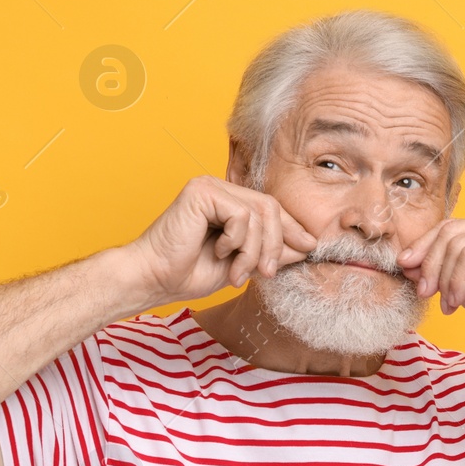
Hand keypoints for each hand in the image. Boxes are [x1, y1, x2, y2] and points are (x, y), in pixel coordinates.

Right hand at [125, 176, 318, 304]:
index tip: (309, 247)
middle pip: (270, 208)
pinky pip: (241, 215)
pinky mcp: (202, 191)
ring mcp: (210, 187)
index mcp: (227, 203)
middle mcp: (219, 189)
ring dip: (254, 251)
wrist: (155, 279)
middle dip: (275, 245)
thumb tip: (307, 244)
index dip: (292, 228)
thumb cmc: (188, 273)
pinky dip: (236, 241)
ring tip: (237, 272)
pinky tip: (218, 252)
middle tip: (266, 273)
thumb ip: (270, 251)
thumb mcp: (241, 264)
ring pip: (259, 213)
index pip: (270, 208)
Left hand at [397, 214, 464, 351]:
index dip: (423, 247)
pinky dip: (456, 280)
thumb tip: (406, 262)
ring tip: (447, 303)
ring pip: (456, 244)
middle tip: (422, 291)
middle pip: (449, 231)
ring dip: (443, 278)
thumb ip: (444, 271)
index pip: (450, 227)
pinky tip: (458, 301)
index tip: (405, 269)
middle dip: (429, 262)